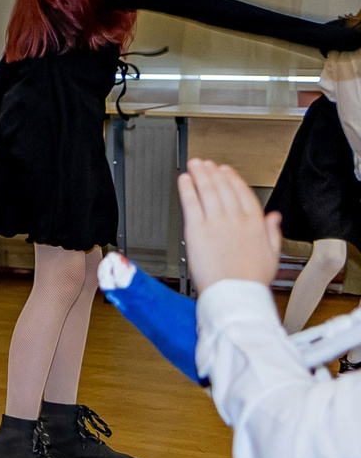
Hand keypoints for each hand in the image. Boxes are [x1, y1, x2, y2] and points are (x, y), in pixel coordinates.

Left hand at [177, 158, 282, 289]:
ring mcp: (216, 223)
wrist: (235, 293)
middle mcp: (235, 219)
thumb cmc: (251, 280)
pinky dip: (187, 188)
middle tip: (206, 164)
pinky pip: (191, 203)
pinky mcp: (196, 230)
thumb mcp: (273, 254)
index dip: (233, 179)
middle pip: (223, 188)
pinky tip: (184, 180)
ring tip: (195, 165)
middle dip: (214, 173)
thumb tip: (275, 217)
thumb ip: (272, 232)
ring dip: (200, 175)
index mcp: (255, 224)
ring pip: (207, 191)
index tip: (226, 171)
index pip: (243, 193)